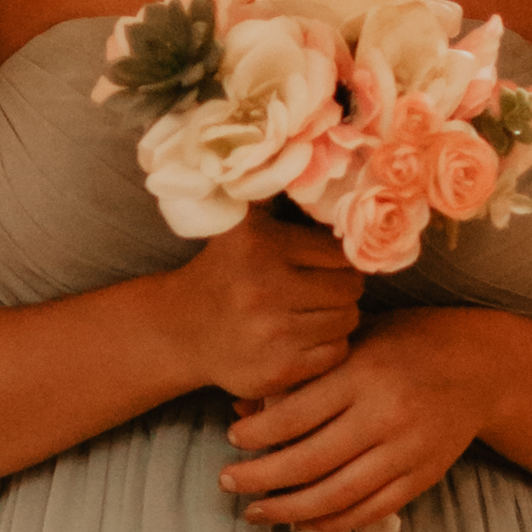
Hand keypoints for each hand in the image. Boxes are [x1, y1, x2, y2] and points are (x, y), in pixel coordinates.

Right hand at [160, 205, 365, 408]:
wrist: (182, 332)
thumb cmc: (224, 273)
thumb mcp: (239, 226)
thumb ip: (273, 193)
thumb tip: (312, 161)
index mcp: (258, 246)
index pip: (338, 251)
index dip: (336, 257)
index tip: (323, 262)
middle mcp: (263, 289)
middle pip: (349, 287)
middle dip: (342, 286)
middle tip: (324, 288)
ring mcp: (272, 334)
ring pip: (347, 319)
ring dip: (337, 316)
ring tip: (313, 312)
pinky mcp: (279, 370)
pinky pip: (336, 352)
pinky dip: (328, 345)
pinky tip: (305, 337)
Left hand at [221, 311, 488, 531]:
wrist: (482, 365)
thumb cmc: (406, 344)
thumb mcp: (354, 343)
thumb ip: (302, 375)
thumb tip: (241, 409)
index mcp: (363, 374)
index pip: (296, 415)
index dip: (256, 434)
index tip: (231, 440)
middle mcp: (385, 415)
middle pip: (309, 462)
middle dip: (260, 478)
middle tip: (227, 482)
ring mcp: (407, 451)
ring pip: (337, 495)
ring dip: (289, 510)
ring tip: (256, 511)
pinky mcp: (422, 476)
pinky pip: (370, 510)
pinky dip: (332, 521)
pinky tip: (303, 521)